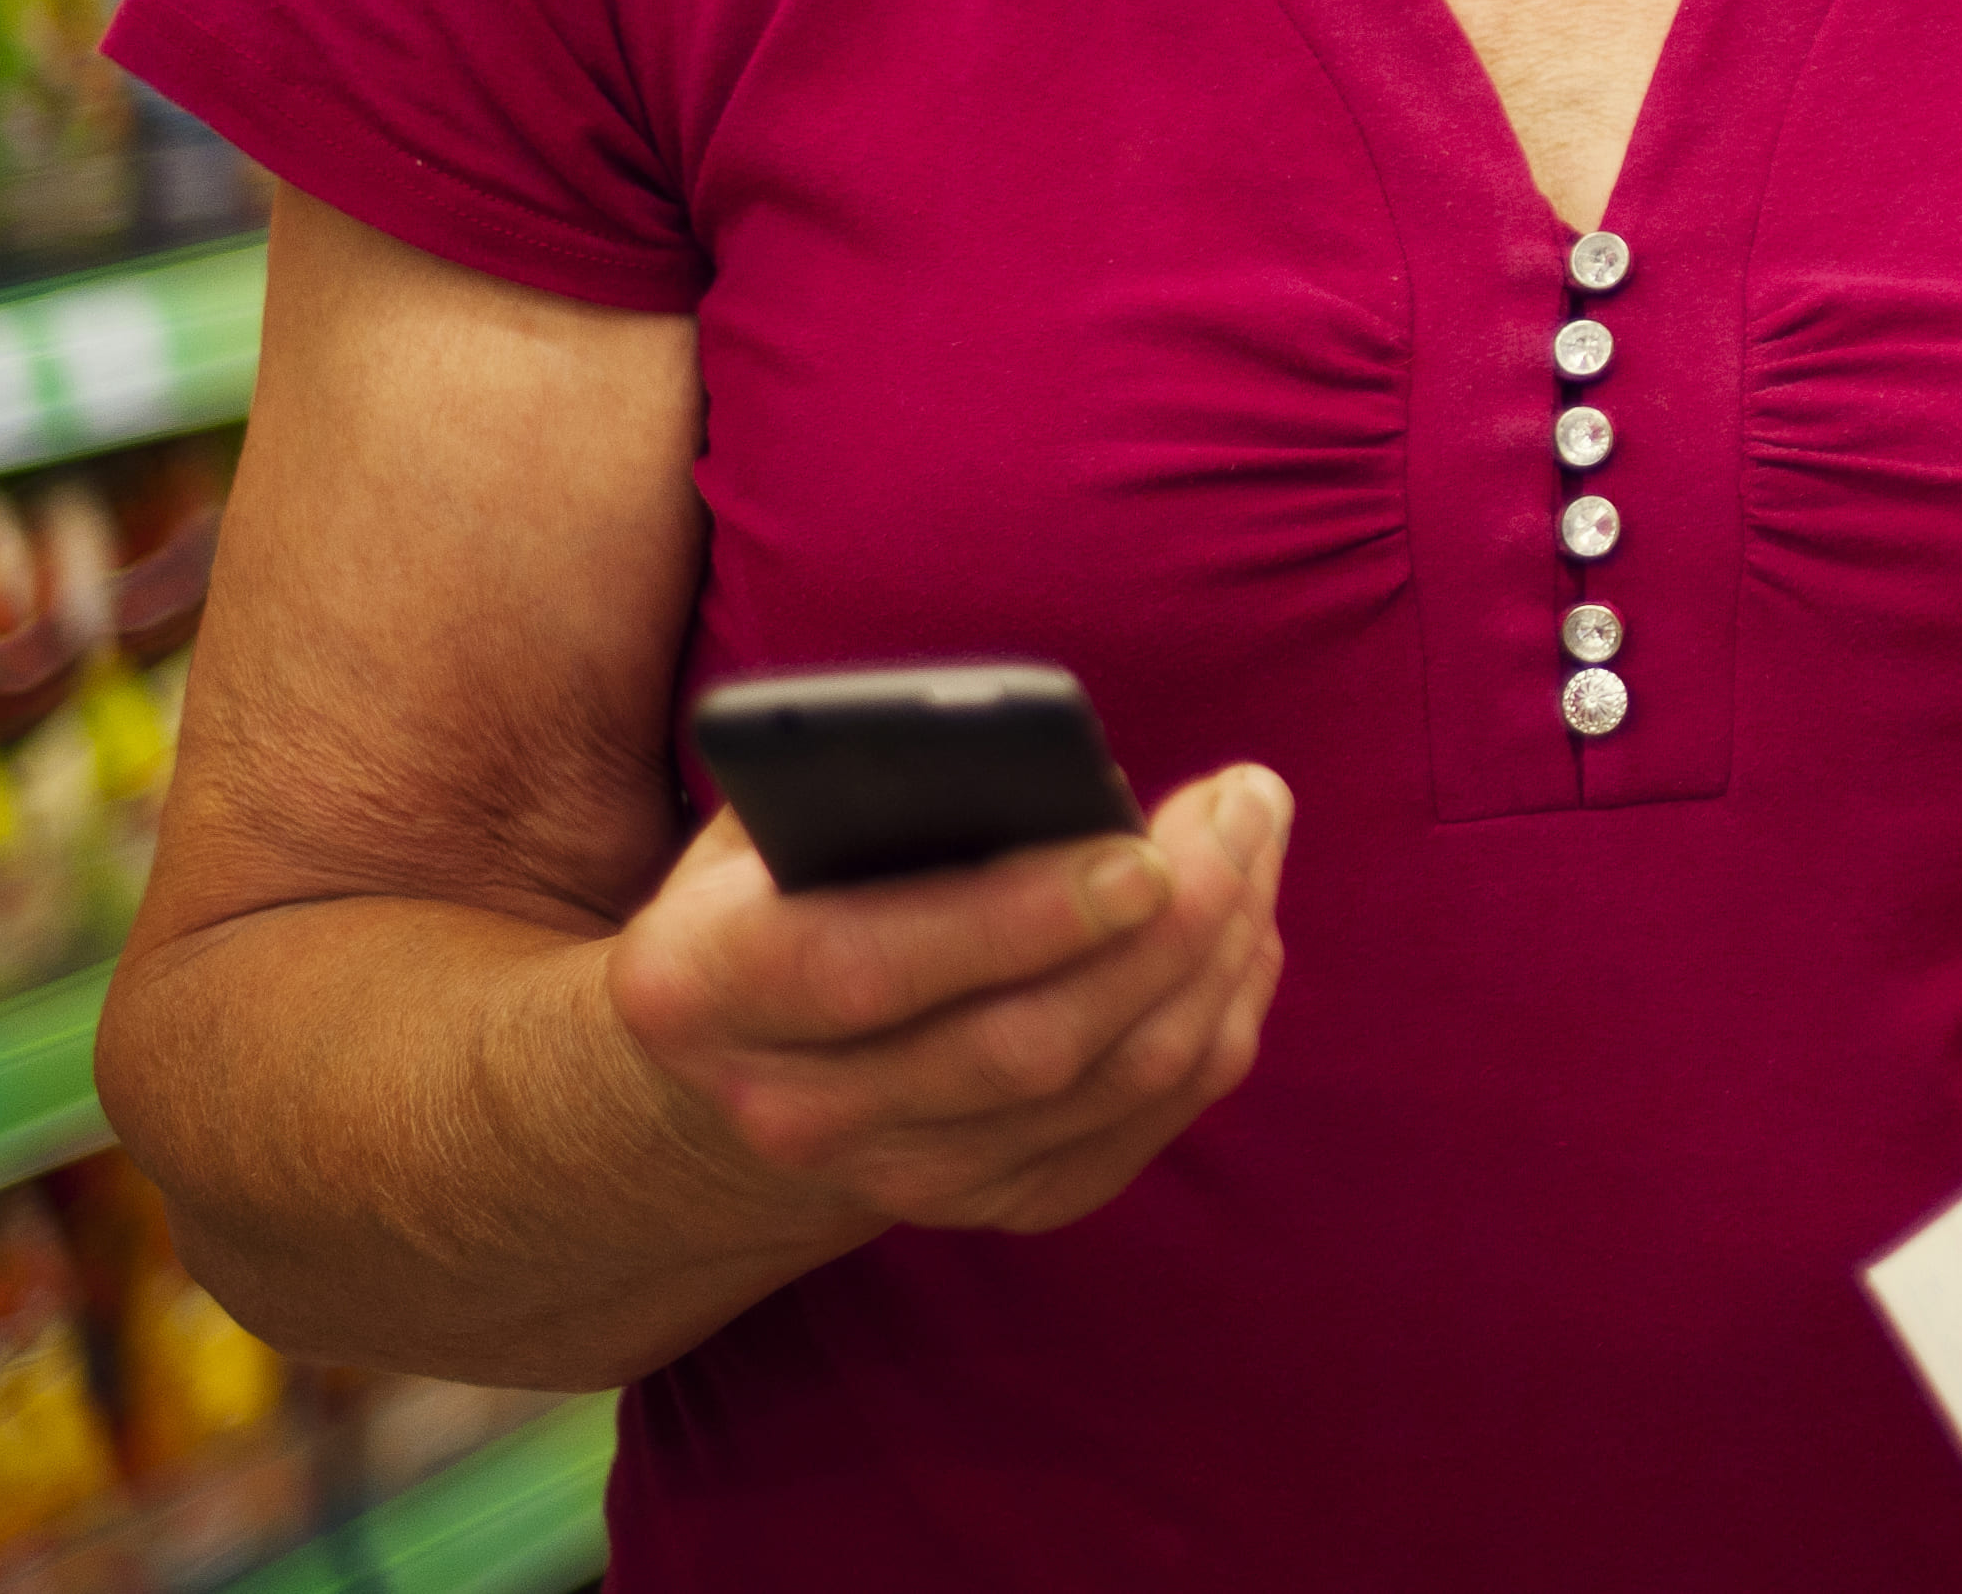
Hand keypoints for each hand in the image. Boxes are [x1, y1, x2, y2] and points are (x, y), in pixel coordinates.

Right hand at [605, 764, 1292, 1243]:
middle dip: (1170, 919)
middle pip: (1024, 1045)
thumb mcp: (775, 812)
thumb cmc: (782, 882)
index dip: (1016, 918)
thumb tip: (1036, 757)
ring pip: (1109, 1082)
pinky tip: (1244, 930)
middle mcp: (793, 1114)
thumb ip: (869, 781)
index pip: (868, 970)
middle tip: (1248, 801)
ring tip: (1257, 837)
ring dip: (1216, 953)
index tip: (1142, 854)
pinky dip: (1222, 1018)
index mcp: (703, 990)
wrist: (744, 1055)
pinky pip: (1147, 1121)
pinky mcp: (996, 1204)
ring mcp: (897, 1181)